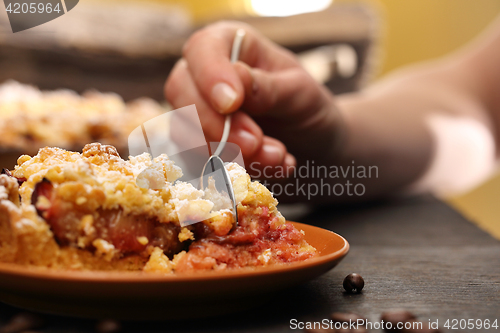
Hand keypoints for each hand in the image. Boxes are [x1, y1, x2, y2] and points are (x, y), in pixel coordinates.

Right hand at [165, 21, 341, 177]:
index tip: (231, 103)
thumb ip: (267, 88)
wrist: (314, 146)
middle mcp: (204, 75)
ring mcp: (197, 112)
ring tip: (277, 157)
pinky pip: (198, 161)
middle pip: (181, 92)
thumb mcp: (299, 93)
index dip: (210, 76)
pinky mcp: (199, 145)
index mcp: (231, 46)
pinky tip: (271, 167)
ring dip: (228, 153)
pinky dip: (233, 171)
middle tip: (255, 142)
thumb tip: (234, 82)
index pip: (202, 49)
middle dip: (217, 125)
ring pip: (185, 132)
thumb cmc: (308, 107)